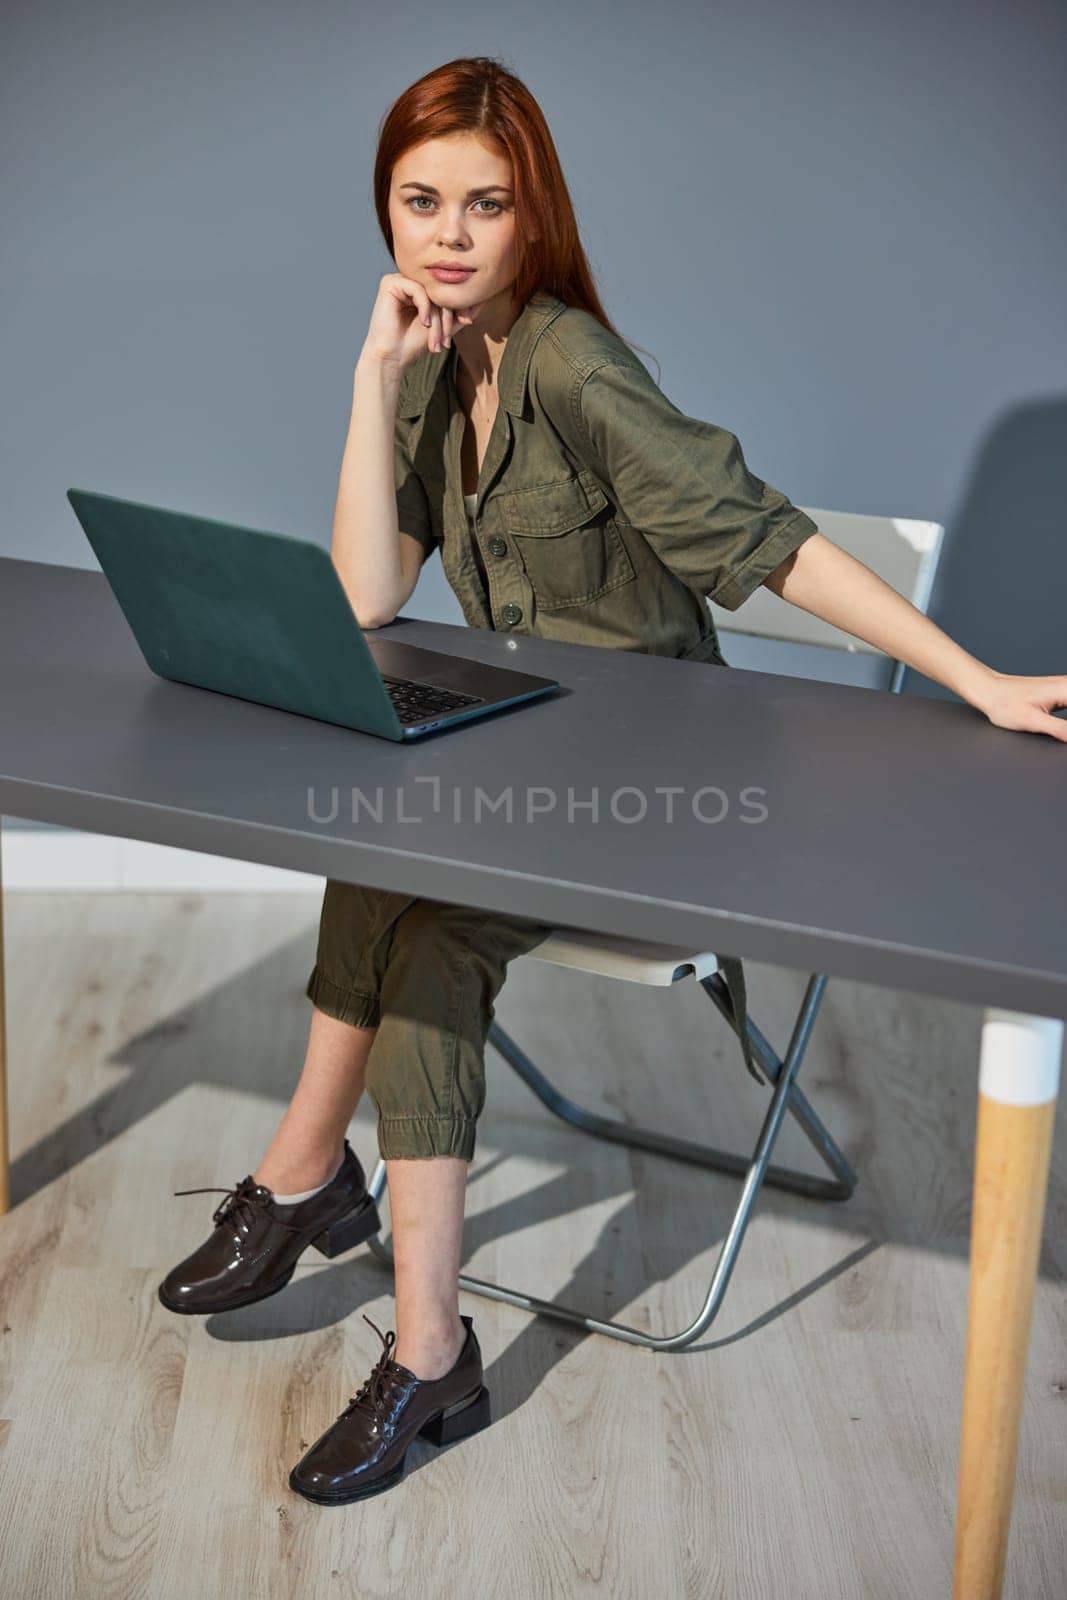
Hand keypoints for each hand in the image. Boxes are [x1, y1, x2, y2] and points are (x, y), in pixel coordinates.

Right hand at [361, 272, 483, 371]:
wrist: (392, 357)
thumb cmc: (414, 343)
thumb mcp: (444, 326)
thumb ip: (461, 313)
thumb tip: (484, 300)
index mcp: (422, 287)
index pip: (447, 290)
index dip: (460, 306)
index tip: (467, 321)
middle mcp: (411, 280)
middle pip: (440, 291)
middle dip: (447, 317)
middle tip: (447, 340)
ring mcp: (400, 279)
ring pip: (430, 292)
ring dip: (437, 318)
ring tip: (436, 340)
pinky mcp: (390, 283)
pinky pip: (418, 289)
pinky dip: (425, 308)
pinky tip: (423, 324)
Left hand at [970, 669, 1066, 741]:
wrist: (989, 691)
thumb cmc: (1005, 704)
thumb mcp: (1032, 721)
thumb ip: (1060, 729)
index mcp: (1066, 689)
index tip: (1065, 734)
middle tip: (1063, 734)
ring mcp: (1065, 688)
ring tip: (1062, 733)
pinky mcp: (1061, 693)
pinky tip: (1064, 730)